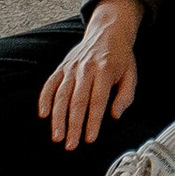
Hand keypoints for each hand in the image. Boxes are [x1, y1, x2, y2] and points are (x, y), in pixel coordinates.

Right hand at [38, 0, 142, 149]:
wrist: (108, 31)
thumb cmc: (120, 57)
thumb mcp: (131, 73)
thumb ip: (126, 95)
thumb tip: (115, 115)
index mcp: (104, 69)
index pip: (97, 100)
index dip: (93, 121)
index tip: (89, 138)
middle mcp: (86, 68)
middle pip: (77, 101)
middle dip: (73, 125)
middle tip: (71, 144)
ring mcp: (71, 67)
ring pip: (61, 95)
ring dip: (58, 118)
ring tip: (57, 136)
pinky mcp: (62, 67)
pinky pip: (50, 84)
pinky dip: (45, 99)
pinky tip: (43, 114)